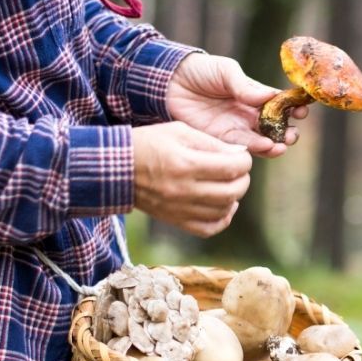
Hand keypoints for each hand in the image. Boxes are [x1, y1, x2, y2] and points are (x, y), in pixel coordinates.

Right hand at [131, 121, 251, 237]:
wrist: (117, 169)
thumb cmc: (148, 144)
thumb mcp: (178, 131)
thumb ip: (211, 142)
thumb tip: (239, 153)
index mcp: (186, 163)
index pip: (232, 168)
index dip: (244, 161)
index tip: (241, 157)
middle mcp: (185, 190)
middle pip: (232, 192)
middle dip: (243, 179)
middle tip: (239, 171)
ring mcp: (180, 209)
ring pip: (224, 210)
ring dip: (234, 197)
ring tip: (229, 185)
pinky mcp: (176, 221)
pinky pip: (209, 228)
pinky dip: (222, 219)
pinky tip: (223, 206)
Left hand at [166, 53, 308, 157]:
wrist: (168, 82)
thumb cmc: (200, 70)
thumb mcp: (226, 71)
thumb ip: (245, 86)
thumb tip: (271, 96)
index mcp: (254, 95)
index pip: (279, 105)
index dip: (293, 109)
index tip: (302, 111)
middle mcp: (248, 114)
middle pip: (275, 128)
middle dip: (287, 132)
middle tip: (291, 135)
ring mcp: (236, 128)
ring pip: (262, 141)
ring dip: (275, 145)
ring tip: (281, 145)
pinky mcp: (221, 140)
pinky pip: (242, 148)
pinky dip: (256, 149)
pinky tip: (265, 147)